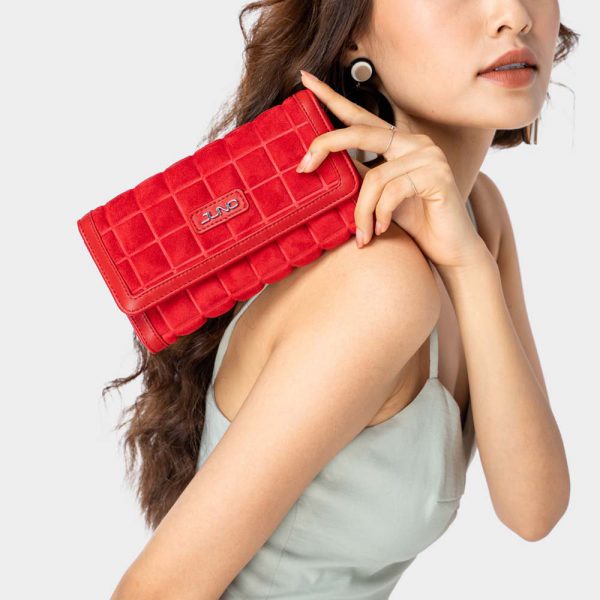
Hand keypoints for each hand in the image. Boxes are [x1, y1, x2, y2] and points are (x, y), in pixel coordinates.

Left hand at [295, 69, 484, 268]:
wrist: (448, 248)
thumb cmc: (411, 221)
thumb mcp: (375, 196)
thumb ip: (356, 176)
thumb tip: (319, 165)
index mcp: (396, 143)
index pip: (359, 115)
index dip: (331, 97)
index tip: (304, 79)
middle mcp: (413, 142)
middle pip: (360, 132)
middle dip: (326, 146)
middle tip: (302, 168)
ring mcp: (428, 155)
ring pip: (375, 177)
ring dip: (361, 211)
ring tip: (362, 235)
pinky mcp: (438, 175)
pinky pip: (393, 191)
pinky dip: (381, 215)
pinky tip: (382, 230)